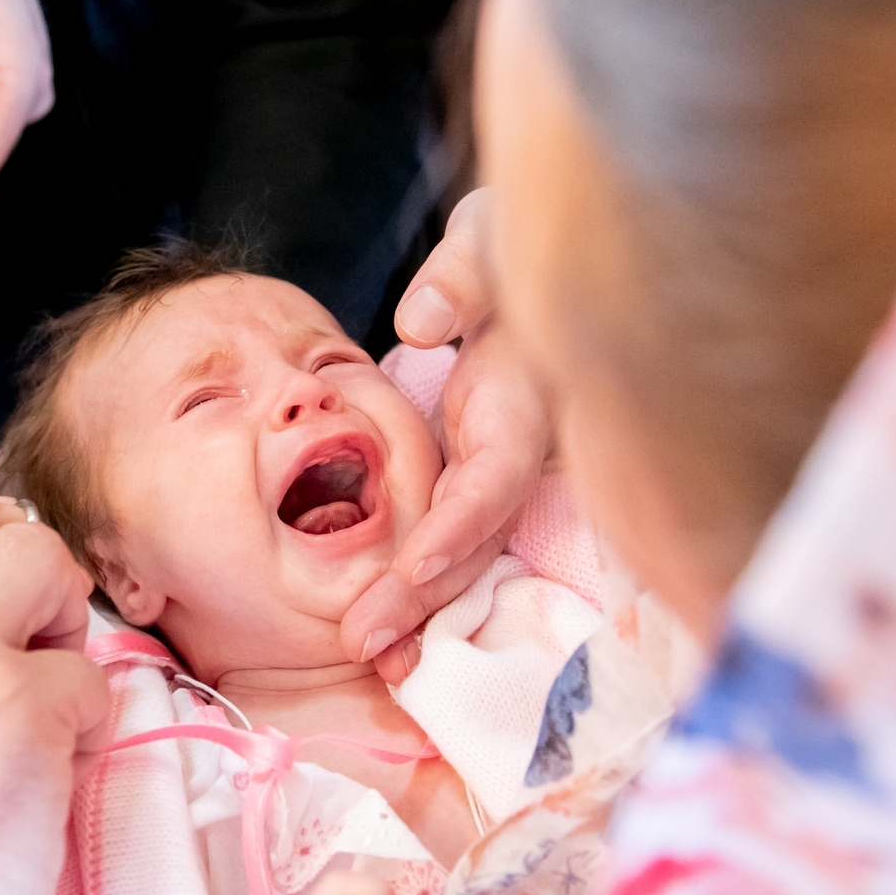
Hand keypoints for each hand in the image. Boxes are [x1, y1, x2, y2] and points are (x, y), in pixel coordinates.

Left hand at [341, 189, 552, 683]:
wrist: (528, 256)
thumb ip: (461, 276)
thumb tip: (420, 320)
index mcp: (529, 397)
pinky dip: (418, 581)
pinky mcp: (475, 474)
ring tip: (372, 657)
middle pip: (479, 534)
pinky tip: (385, 626)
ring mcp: (501, 467)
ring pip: (466, 548)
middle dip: (427, 596)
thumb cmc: (506, 243)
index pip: (497, 475)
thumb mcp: (488, 237)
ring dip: (421, 606)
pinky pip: (449, 536)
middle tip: (366, 645)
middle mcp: (525, 447)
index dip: (460, 527)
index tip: (414, 569)